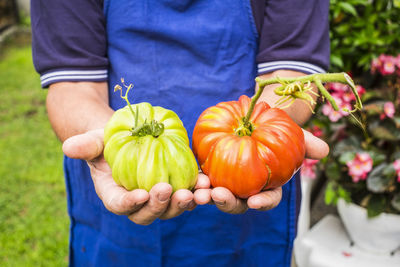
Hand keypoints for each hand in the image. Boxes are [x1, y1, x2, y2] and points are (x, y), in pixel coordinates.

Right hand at [62, 129, 199, 224]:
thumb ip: (85, 146)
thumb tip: (68, 147)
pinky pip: (187, 193)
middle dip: (159, 206)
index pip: (119, 205)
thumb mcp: (95, 140)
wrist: (129, 137)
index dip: (129, 203)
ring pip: (171, 208)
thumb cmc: (108, 140)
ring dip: (184, 203)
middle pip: (148, 213)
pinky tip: (206, 183)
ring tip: (195, 193)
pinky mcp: (175, 187)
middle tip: (169, 191)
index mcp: (114, 194)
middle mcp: (137, 201)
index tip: (140, 194)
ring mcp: (158, 197)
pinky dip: (197, 191)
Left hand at [194, 129, 328, 213]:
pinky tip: (191, 176)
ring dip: (206, 195)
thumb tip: (323, 150)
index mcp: (267, 186)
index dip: (263, 203)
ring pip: (215, 194)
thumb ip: (306, 143)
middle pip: (237, 202)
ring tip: (199, 191)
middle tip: (218, 195)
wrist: (254, 117)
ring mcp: (226, 180)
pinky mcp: (210, 170)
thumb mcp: (292, 133)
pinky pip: (202, 177)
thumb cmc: (275, 129)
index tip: (255, 201)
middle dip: (227, 203)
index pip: (267, 200)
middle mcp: (246, 188)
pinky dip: (196, 179)